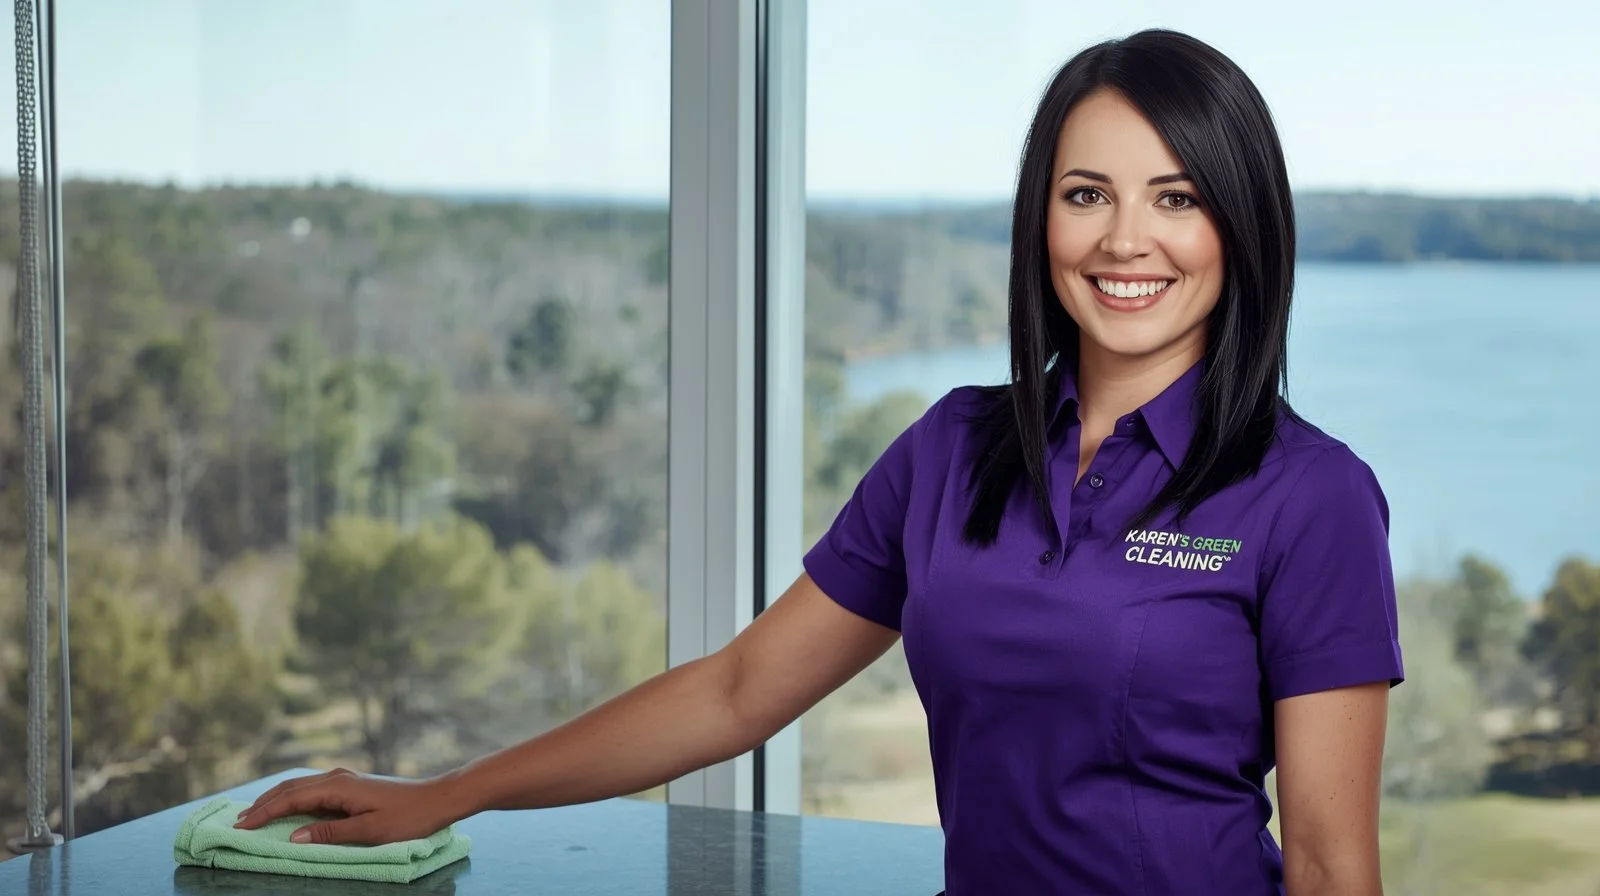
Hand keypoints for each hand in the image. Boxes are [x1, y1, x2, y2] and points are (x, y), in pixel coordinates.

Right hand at [232, 767, 463, 845]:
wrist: (438, 799)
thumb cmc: (409, 817)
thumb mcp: (370, 832)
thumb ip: (331, 834)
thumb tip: (293, 837)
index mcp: (338, 786)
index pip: (290, 799)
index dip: (263, 813)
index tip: (240, 827)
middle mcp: (337, 777)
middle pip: (290, 788)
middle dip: (262, 804)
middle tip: (237, 822)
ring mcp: (345, 779)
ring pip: (300, 786)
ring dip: (275, 799)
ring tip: (254, 813)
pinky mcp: (351, 785)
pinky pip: (313, 789)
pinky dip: (293, 798)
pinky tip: (288, 806)